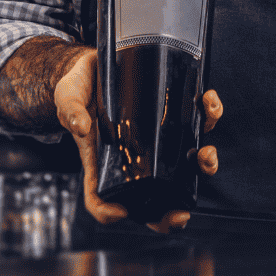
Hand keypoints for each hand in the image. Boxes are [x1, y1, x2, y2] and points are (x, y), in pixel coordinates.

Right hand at [54, 47, 222, 231]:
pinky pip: (197, 117)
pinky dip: (208, 112)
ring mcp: (159, 133)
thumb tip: (81, 126)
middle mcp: (138, 153)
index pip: (112, 200)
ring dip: (204, 162)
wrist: (95, 62)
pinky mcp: (173, 109)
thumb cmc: (79, 89)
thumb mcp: (67, 98)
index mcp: (107, 161)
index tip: (123, 212)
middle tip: (181, 213)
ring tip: (205, 154)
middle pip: (160, 192)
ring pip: (189, 158)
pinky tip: (206, 101)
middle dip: (175, 207)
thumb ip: (70, 111)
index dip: (114, 213)